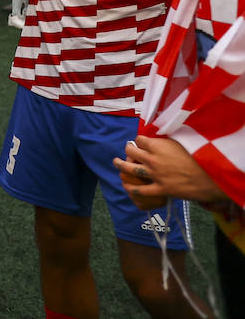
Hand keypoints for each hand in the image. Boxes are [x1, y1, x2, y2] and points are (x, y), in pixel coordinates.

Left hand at [113, 135, 227, 205]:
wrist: (212, 177)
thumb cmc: (201, 157)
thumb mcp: (183, 143)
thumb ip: (169, 142)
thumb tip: (161, 139)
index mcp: (158, 145)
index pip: (140, 139)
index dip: (140, 140)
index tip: (141, 142)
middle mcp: (153, 159)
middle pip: (131, 151)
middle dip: (128, 149)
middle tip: (128, 149)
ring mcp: (155, 175)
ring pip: (130, 168)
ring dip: (121, 165)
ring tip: (116, 162)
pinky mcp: (161, 189)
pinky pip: (141, 190)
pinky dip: (132, 188)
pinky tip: (127, 185)